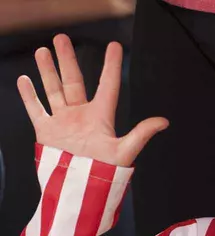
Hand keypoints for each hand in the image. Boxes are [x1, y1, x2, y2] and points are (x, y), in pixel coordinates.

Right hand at [18, 34, 167, 166]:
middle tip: (61, 37)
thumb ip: (141, 134)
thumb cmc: (106, 173)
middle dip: (67, 59)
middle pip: (74, 80)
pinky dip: (29, 95)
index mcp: (102, 116)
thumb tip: (164, 121)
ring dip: (47, 71)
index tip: (115, 46)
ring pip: (53, 90)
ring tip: (42, 51)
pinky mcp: (46, 132)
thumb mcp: (125, 151)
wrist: (80, 191)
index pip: (108, 85)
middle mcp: (82, 115)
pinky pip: (36, 109)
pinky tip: (24, 80)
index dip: (111, 66)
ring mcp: (63, 121)